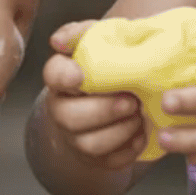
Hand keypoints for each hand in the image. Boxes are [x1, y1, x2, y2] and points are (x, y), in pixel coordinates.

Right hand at [39, 19, 146, 167]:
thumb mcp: (103, 41)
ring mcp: (77, 137)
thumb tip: (58, 41)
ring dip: (120, 130)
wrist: (121, 98)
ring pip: (89, 144)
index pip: (52, 75)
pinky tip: (143, 132)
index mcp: (62, 78)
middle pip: (69, 116)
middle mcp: (62, 109)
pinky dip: (131, 147)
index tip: (81, 75)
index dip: (64, 76)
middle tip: (132, 101)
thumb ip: (84, 33)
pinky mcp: (96, 158)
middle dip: (104, 110)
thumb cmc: (113, 66)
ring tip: (140, 115)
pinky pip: (111, 160)